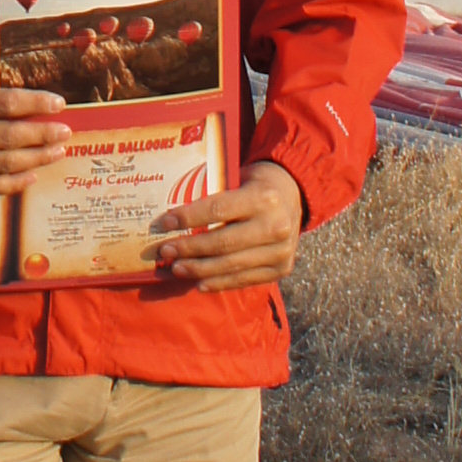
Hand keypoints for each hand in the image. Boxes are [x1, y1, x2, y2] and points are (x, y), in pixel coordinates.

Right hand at [0, 68, 70, 190]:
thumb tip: (38, 94)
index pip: (7, 104)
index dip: (37, 104)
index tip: (59, 103)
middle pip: (10, 138)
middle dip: (43, 135)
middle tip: (64, 132)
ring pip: (5, 165)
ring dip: (37, 159)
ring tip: (57, 151)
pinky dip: (16, 183)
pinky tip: (34, 173)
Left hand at [153, 159, 304, 292]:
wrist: (295, 196)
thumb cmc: (257, 184)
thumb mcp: (240, 178)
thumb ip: (215, 194)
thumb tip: (174, 216)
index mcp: (264, 198)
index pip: (218, 210)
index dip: (189, 218)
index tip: (165, 223)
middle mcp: (276, 226)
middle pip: (223, 242)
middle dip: (190, 248)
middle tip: (165, 250)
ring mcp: (281, 251)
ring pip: (232, 265)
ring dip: (200, 269)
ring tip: (177, 268)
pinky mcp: (282, 269)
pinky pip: (245, 280)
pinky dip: (220, 283)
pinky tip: (200, 283)